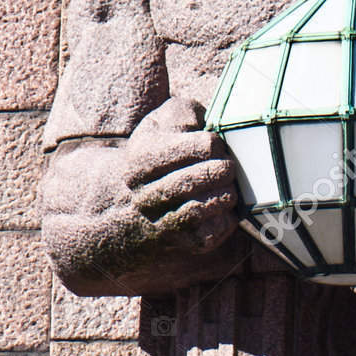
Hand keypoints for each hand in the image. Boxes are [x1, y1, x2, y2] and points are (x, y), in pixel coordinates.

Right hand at [119, 97, 238, 255]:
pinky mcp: (183, 243)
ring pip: (210, 204)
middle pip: (209, 175)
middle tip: (225, 165)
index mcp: (142, 159)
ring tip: (225, 184)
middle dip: (224, 167)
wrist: (128, 210)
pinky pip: (215, 231)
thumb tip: (200, 123)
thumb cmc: (155, 156)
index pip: (204, 146)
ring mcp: (163, 223)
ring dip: (227, 191)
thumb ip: (181, 112)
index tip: (211, 145)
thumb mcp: (159, 124)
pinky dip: (227, 216)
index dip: (214, 143)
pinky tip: (222, 207)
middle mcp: (147, 195)